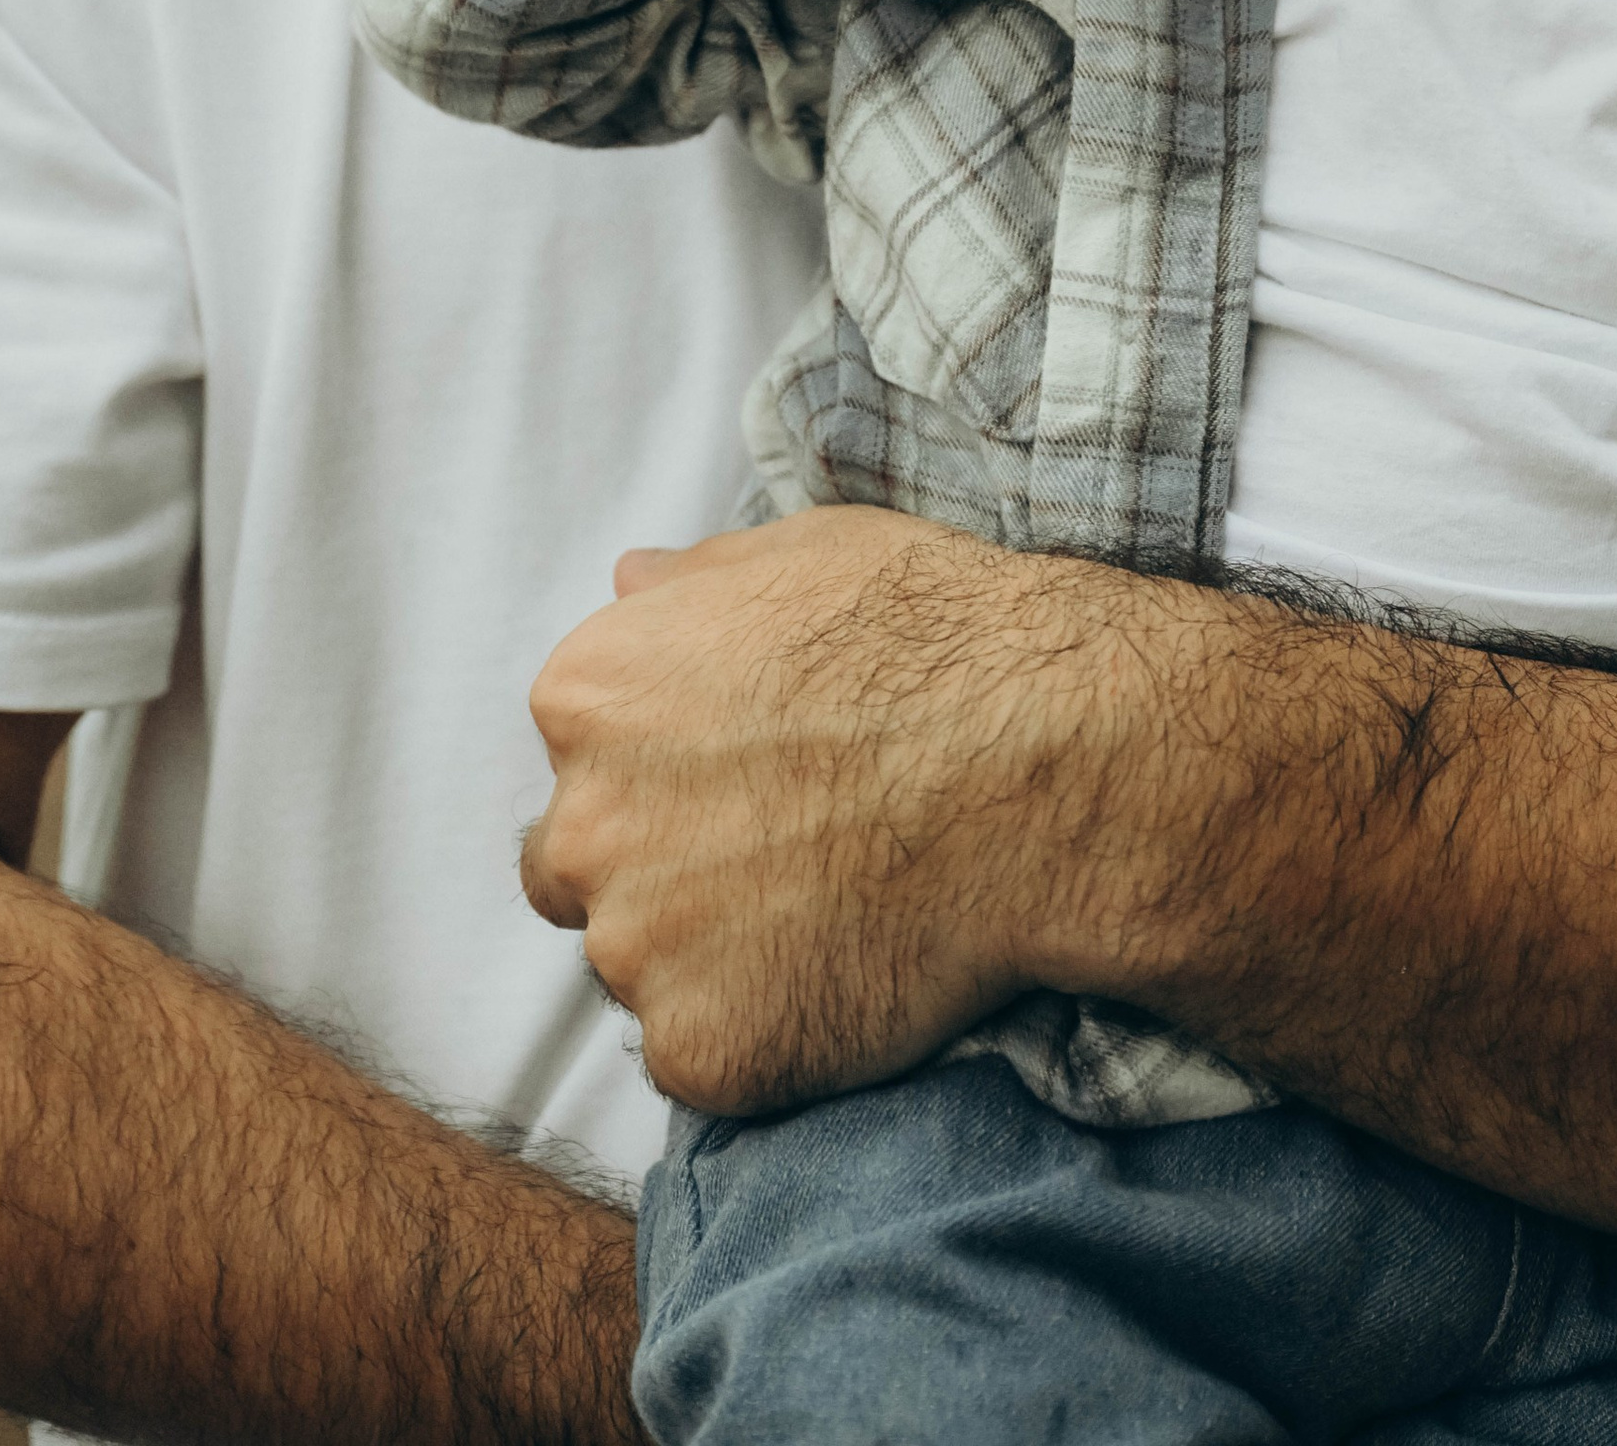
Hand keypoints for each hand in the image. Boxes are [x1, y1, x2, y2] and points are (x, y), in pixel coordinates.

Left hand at [520, 509, 1162, 1114]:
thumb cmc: (931, 639)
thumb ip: (690, 585)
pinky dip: (763, 1035)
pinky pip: (705, 1059)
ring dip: (706, 960)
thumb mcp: (797, 555)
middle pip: (579, 875)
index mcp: (588, 697)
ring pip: (642, 973)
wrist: (1037, 763)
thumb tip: (628, 582)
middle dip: (654, 872)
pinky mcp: (701, 1053)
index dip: (660, 781)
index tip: (739, 786)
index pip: (579, 764)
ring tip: (826, 919)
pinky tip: (846, 979)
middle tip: (771, 863)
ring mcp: (636, 951)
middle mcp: (583, 825)